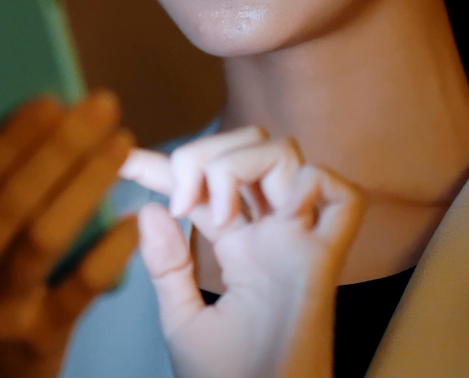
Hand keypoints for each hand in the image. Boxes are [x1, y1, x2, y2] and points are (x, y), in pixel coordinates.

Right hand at [0, 91, 139, 377]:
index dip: (10, 138)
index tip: (50, 99)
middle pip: (11, 203)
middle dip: (62, 147)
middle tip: (101, 106)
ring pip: (46, 237)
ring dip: (88, 183)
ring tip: (119, 144)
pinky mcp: (39, 342)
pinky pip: (81, 288)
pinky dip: (110, 250)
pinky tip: (133, 217)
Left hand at [120, 128, 365, 377]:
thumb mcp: (182, 320)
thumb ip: (165, 266)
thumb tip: (148, 209)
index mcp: (238, 247)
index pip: (202, 183)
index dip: (164, 164)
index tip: (126, 161)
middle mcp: (271, 236)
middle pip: (250, 147)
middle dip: (207, 153)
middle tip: (181, 199)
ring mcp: (299, 243)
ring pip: (286, 155)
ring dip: (241, 168)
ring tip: (219, 217)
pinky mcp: (326, 261)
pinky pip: (343, 196)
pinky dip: (312, 183)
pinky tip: (276, 210)